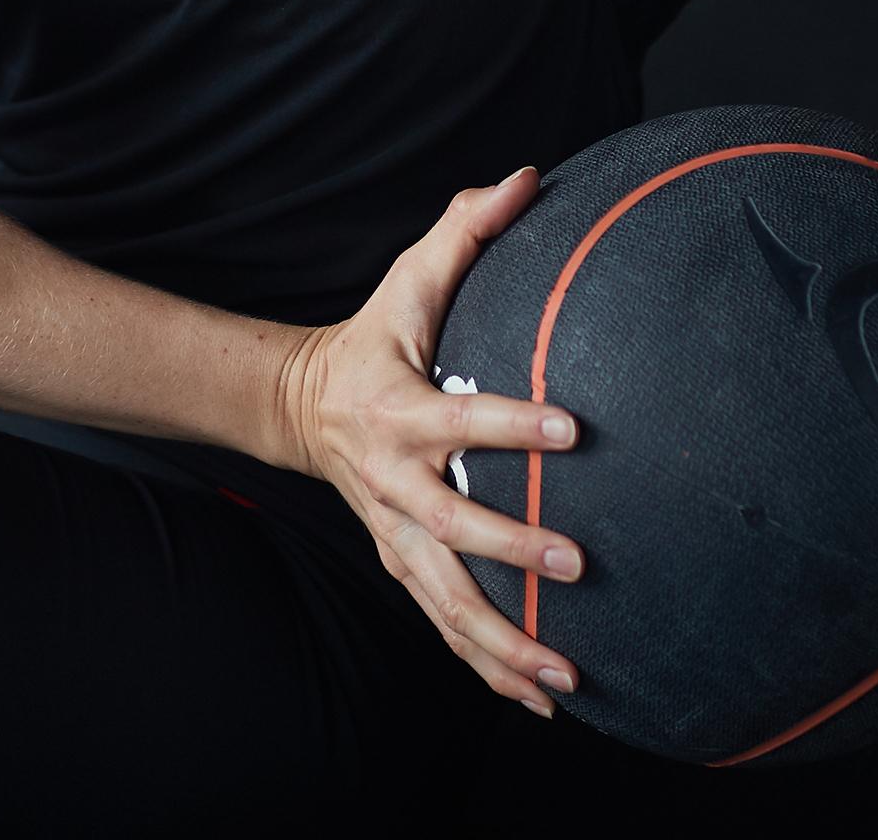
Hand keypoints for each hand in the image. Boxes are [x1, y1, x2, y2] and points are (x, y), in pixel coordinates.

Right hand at [274, 165, 584, 719]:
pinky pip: (446, 628)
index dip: (515, 424)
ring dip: (504, 644)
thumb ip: (467, 228)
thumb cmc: (374, 338)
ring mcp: (395, 536)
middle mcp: (393, 485)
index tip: (574, 427)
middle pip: (451, 529)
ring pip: (446, 604)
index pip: (462, 420)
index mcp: (399, 412)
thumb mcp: (410, 280)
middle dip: (512, 552)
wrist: (300, 406)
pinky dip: (489, 668)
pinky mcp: (402, 565)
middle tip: (578, 565)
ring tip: (566, 674)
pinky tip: (544, 701)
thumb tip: (528, 176)